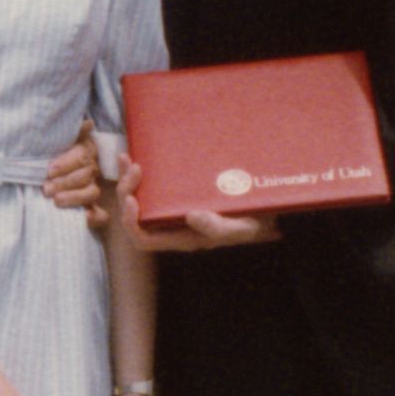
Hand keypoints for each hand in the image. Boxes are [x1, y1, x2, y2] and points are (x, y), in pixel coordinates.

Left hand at [44, 124, 106, 233]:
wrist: (43, 179)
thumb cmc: (49, 158)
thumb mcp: (59, 143)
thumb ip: (75, 133)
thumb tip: (89, 123)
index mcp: (85, 152)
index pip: (82, 157)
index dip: (66, 164)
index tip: (49, 171)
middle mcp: (92, 170)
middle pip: (86, 176)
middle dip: (65, 182)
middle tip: (46, 189)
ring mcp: (93, 189)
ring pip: (92, 193)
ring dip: (75, 197)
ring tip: (56, 201)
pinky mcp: (94, 210)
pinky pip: (101, 215)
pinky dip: (95, 216)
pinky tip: (85, 216)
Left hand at [117, 168, 275, 251]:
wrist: (267, 208)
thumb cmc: (256, 221)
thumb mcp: (244, 226)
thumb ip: (219, 227)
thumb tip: (191, 216)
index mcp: (183, 238)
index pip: (144, 240)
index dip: (131, 223)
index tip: (133, 199)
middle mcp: (173, 226)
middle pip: (135, 217)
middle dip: (128, 193)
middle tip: (135, 167)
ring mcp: (173, 210)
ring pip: (139, 200)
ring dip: (128, 180)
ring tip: (127, 157)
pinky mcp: (179, 195)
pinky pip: (150, 188)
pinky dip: (139, 173)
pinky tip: (134, 155)